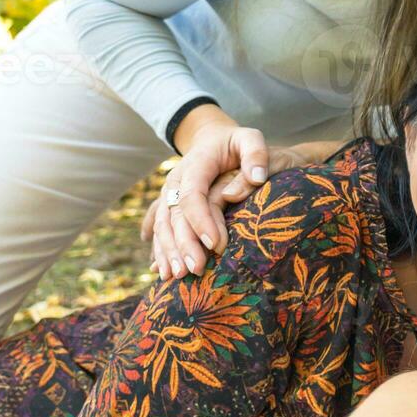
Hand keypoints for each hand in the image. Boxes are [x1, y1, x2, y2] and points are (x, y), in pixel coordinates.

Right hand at [143, 114, 268, 278]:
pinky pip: (159, 230)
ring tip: (176, 277)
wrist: (210, 140)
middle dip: (184, 244)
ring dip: (168, 252)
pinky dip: (159, 250)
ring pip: (162, 226)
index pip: (194, 195)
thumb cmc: (236, 143)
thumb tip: (257, 178)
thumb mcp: (249, 138)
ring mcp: (168, 194)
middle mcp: (175, 180)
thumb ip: (256, 153)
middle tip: (196, 269)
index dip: (201, 220)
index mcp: (196, 165)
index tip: (215, 244)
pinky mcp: (167, 206)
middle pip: (175, 215)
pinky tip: (161, 272)